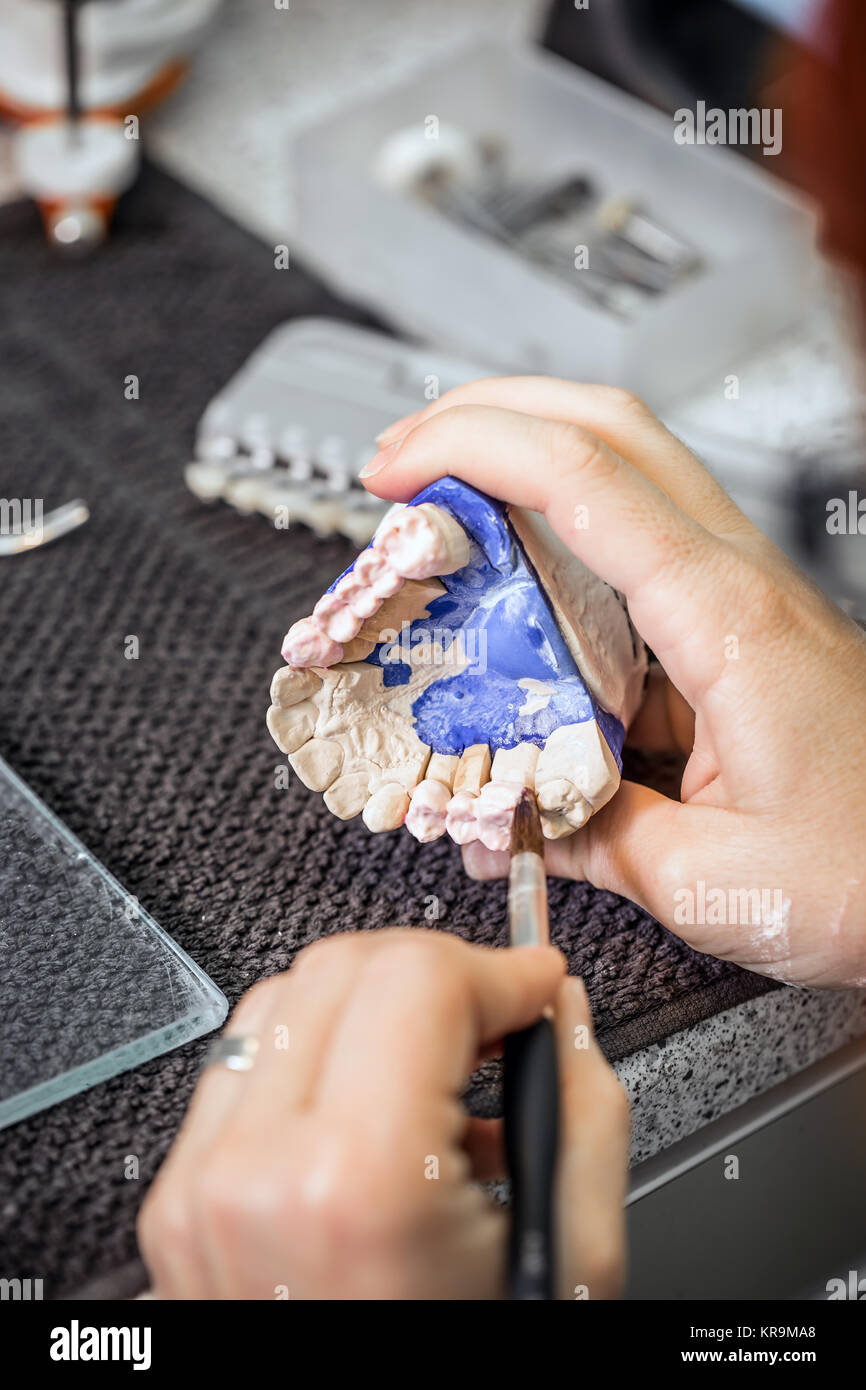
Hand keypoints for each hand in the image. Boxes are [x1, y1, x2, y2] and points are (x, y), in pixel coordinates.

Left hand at [138, 930, 628, 1298]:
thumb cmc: (462, 1359)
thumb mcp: (567, 1260)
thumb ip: (583, 1107)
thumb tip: (559, 1012)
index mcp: (358, 1185)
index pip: (417, 977)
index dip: (498, 967)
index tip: (535, 985)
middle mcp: (258, 1174)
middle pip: (344, 965)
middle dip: (438, 973)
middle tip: (494, 1015)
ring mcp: (203, 1187)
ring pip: (284, 998)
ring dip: (372, 1004)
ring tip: (435, 1064)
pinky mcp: (180, 1199)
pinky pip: (245, 1064)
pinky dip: (317, 1053)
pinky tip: (370, 1102)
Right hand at [363, 379, 865, 987]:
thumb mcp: (715, 882)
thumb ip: (598, 840)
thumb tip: (521, 819)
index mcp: (727, 622)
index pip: (585, 479)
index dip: (476, 448)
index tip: (398, 465)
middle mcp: (736, 584)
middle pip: (608, 426)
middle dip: (489, 414)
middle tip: (404, 452)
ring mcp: (740, 595)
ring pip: (624, 472)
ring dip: (524, 466)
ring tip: (443, 508)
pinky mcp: (737, 627)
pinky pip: (633, 556)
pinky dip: (558, 549)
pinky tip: (514, 604)